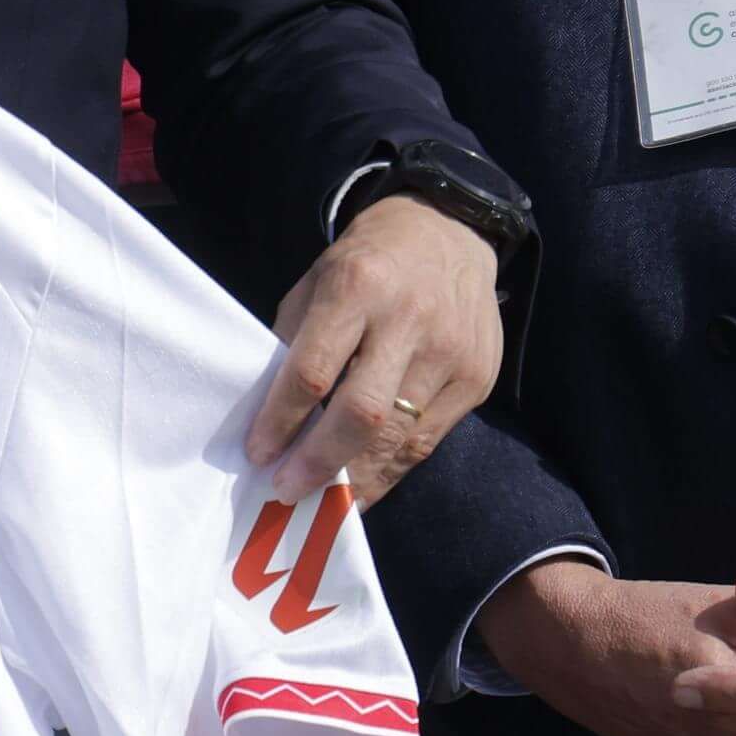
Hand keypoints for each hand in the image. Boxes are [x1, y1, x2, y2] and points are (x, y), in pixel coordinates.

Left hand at [251, 197, 503, 505]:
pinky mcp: (478, 377)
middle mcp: (409, 321)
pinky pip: (429, 439)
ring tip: (322, 502)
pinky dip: (392, 469)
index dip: (281, 420)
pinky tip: (364, 485)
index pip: (312, 371)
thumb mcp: (316, 282)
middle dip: (319, 462)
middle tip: (286, 490)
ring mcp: (451, 352)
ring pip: (400, 437)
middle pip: (362, 413)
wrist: (449, 232)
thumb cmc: (365, 264)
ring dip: (357, 479)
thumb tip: (269, 419)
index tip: (257, 454)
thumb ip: (294, 342)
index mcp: (356, 289)